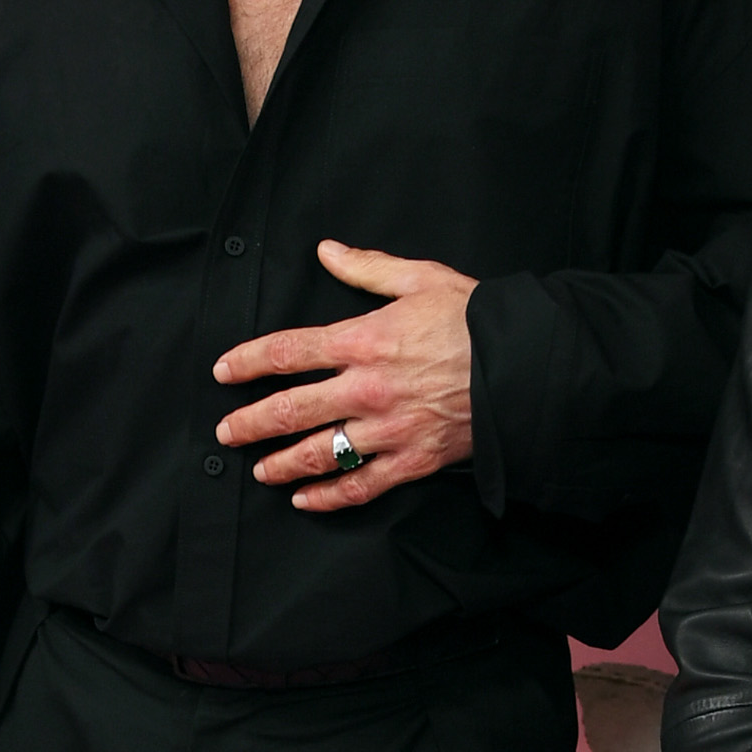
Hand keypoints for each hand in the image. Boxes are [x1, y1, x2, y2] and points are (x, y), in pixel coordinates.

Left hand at [212, 239, 475, 513]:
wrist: (527, 364)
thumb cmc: (477, 320)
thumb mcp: (421, 278)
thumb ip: (367, 268)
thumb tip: (327, 251)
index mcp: (363, 340)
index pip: (287, 352)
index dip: (247, 362)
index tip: (224, 372)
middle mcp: (366, 388)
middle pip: (289, 409)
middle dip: (249, 423)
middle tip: (226, 432)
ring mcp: (387, 429)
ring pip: (318, 454)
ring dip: (280, 464)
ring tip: (259, 470)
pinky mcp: (412, 460)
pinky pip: (361, 485)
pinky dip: (329, 497)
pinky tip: (306, 500)